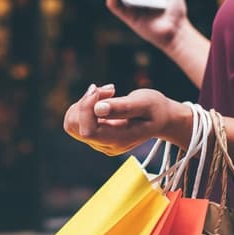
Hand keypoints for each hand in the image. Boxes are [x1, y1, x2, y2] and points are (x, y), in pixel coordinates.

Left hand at [63, 85, 190, 155]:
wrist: (161, 119)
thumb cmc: (155, 109)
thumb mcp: (144, 103)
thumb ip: (122, 107)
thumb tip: (97, 108)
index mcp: (118, 140)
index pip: (87, 131)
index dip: (86, 108)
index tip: (99, 89)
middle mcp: (105, 145)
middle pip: (75, 125)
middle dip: (85, 102)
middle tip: (109, 89)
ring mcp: (98, 141)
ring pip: (72, 121)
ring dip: (85, 102)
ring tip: (109, 92)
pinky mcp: (95, 134)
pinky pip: (77, 119)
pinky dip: (86, 104)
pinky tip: (104, 98)